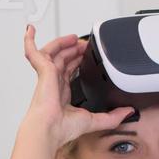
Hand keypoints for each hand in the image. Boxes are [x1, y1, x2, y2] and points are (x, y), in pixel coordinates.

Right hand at [21, 23, 133, 149]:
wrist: (50, 128)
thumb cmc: (62, 128)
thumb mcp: (95, 120)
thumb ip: (112, 117)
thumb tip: (127, 112)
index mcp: (62, 93)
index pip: (68, 72)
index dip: (77, 62)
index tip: (85, 55)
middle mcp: (53, 83)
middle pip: (62, 59)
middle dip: (73, 49)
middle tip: (83, 44)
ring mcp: (47, 76)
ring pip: (53, 53)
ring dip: (63, 43)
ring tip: (73, 38)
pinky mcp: (43, 70)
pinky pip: (33, 52)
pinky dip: (30, 41)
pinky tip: (30, 30)